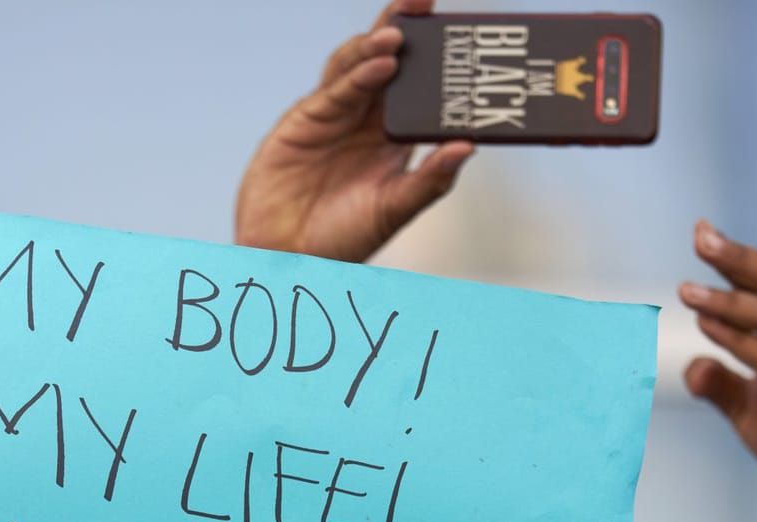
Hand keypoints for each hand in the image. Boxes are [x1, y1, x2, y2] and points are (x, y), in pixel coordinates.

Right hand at [235, 0, 473, 262]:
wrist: (289, 257)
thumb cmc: (343, 240)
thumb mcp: (395, 210)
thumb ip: (431, 180)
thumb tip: (468, 145)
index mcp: (393, 139)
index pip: (419, 88)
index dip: (435, 60)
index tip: (461, 35)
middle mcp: (366, 120)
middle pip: (388, 63)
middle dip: (405, 29)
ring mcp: (335, 116)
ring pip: (358, 66)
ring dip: (377, 44)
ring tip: (400, 31)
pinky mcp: (305, 119)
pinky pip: (335, 89)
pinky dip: (357, 74)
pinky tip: (381, 64)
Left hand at [678, 221, 756, 521]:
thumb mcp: (753, 414)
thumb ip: (724, 387)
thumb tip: (690, 365)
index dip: (738, 260)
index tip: (703, 233)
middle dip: (738, 258)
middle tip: (701, 235)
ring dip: (730, 299)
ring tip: (687, 288)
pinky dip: (740, 341)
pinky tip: (707, 328)